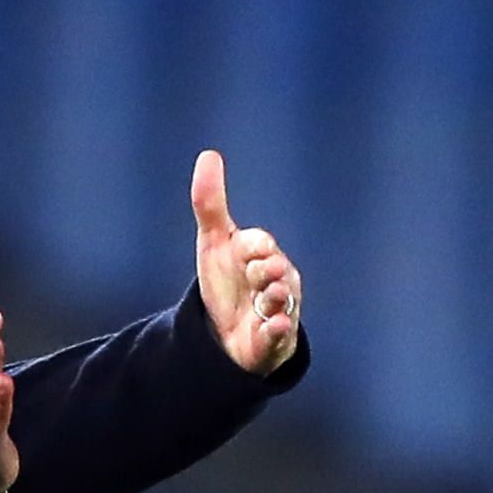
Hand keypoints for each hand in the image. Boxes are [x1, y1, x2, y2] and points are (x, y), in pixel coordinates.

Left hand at [191, 149, 301, 376]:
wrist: (228, 333)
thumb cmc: (227, 283)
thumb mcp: (215, 243)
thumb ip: (211, 203)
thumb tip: (209, 154)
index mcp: (263, 255)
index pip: (260, 242)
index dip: (252, 245)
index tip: (241, 252)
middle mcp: (277, 279)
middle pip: (274, 268)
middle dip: (262, 270)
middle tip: (252, 278)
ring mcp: (279, 309)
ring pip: (283, 298)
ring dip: (274, 295)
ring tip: (265, 299)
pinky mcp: (275, 338)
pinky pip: (281, 333)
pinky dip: (277, 329)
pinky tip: (270, 326)